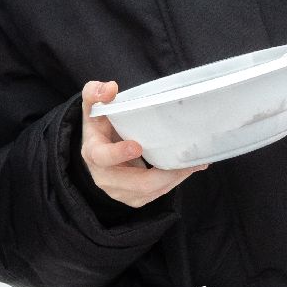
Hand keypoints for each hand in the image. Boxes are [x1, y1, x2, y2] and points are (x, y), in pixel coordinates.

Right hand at [81, 82, 204, 207]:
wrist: (98, 151)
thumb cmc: (99, 126)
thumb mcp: (92, 107)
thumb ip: (95, 93)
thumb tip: (110, 88)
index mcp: (93, 152)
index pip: (103, 157)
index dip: (119, 154)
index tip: (137, 146)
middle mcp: (104, 177)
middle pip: (136, 183)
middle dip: (163, 174)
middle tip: (183, 158)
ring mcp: (119, 191)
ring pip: (150, 191)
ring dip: (173, 178)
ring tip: (193, 163)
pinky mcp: (133, 198)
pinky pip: (156, 195)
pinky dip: (173, 182)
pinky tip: (186, 169)